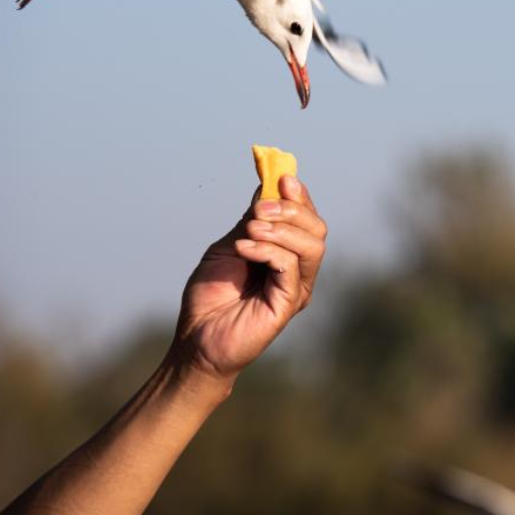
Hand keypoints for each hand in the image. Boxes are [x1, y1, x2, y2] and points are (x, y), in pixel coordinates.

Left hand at [170, 175, 326, 380]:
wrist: (197, 337)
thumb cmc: (211, 295)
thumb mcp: (230, 245)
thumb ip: (251, 220)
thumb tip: (267, 185)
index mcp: (287, 254)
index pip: (307, 219)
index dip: (299, 196)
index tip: (281, 177)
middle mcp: (299, 270)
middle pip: (317, 229)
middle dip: (291, 209)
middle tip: (259, 208)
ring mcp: (297, 287)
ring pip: (312, 245)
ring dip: (281, 228)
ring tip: (251, 229)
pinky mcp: (290, 303)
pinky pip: (290, 265)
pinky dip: (267, 249)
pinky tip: (244, 249)